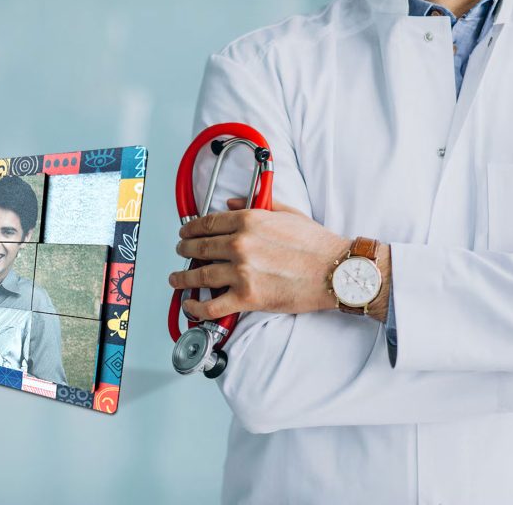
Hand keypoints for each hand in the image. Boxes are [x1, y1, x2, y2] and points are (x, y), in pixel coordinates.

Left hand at [169, 198, 350, 319]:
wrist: (335, 271)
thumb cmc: (316, 244)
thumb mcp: (287, 213)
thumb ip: (256, 206)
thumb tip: (231, 203)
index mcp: (249, 221)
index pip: (208, 223)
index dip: (191, 228)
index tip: (185, 232)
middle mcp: (240, 245)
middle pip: (199, 247)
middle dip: (184, 250)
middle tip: (180, 252)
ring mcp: (241, 272)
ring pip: (199, 276)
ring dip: (183, 278)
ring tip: (177, 279)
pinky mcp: (247, 298)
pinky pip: (212, 306)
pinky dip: (196, 308)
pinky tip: (190, 306)